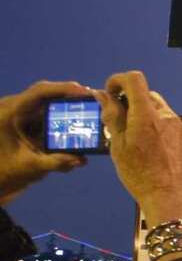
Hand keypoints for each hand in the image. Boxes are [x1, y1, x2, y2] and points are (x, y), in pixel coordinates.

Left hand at [0, 80, 90, 205]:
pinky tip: (80, 116)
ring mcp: (21, 112)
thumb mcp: (30, 167)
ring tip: (92, 106)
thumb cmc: (8, 171)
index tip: (85, 92)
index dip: (63, 89)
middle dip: (71, 94)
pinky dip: (65, 114)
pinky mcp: (28, 119)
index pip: (38, 92)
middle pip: (46, 93)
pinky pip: (49, 110)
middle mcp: (15, 107)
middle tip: (95, 98)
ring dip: (69, 104)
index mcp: (9, 112)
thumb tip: (80, 160)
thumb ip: (54, 163)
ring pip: (49, 101)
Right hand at [96, 71, 181, 224]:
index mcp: (147, 116)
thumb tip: (104, 96)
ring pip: (160, 111)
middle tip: (119, 121)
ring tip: (136, 140)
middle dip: (131, 102)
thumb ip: (112, 117)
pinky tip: (153, 151)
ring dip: (145, 117)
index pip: (134, 79)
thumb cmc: (143, 177)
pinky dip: (159, 130)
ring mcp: (181, 128)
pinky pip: (171, 126)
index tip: (111, 93)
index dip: (118, 81)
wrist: (173, 200)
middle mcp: (167, 117)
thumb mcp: (118, 147)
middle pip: (147, 95)